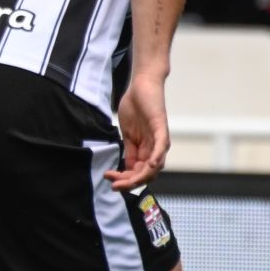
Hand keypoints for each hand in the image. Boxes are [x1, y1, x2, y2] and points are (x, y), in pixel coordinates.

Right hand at [111, 73, 168, 189]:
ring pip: (154, 165)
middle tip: (114, 185)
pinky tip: (149, 165)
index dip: (123, 178)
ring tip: (127, 180)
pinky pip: (161, 147)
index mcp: (145, 149)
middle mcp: (154, 148)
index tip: (108, 178)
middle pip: (146, 173)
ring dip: (141, 175)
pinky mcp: (161, 128)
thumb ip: (129, 149)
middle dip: (129, 182)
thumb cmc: (135, 106)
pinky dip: (156, 157)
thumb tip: (126, 167)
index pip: (137, 171)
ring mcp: (159, 139)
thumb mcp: (127, 133)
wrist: (142, 85)